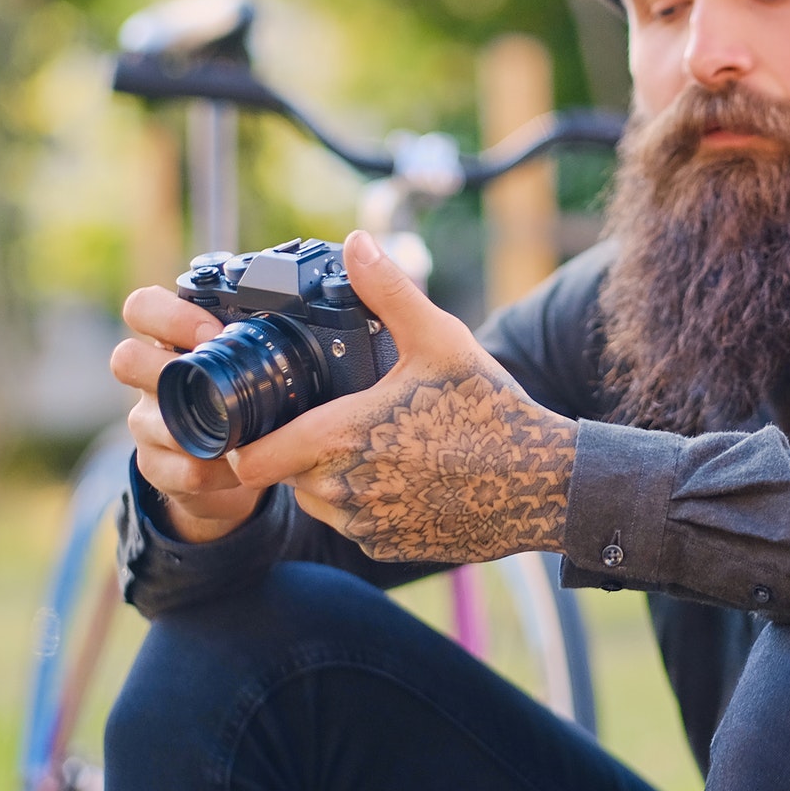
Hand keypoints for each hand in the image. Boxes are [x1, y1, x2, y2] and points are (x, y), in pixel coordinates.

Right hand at [110, 287, 263, 543]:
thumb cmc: (254, 398)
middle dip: (164, 369)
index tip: (212, 332)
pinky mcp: (157, 466)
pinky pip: (176, 468)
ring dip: (197, 430)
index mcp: (176, 340)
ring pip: (145, 420)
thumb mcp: (260, 361)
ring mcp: (149, 422)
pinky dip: (213, 471)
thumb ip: (276, 334)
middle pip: (125, 358)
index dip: (169, 315)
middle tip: (215, 381)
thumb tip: (339, 294)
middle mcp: (153, 376)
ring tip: (240, 435)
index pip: (143, 307)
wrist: (238, 465)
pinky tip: (240, 468)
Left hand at [227, 230, 577, 563]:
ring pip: (319, 503)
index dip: (246, 443)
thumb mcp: (440, 339)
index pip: (251, 460)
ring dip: (330, 479)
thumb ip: (389, 291)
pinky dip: (368, 505)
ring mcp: (367, 526)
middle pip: (284, 476)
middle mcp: (343, 491)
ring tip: (376, 444)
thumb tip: (356, 242)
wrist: (543, 484)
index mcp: (340, 438)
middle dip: (298, 450)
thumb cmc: (491, 411)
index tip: (261, 422)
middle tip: (336, 418)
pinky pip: (357, 527)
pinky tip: (406, 476)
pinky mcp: (391, 548)